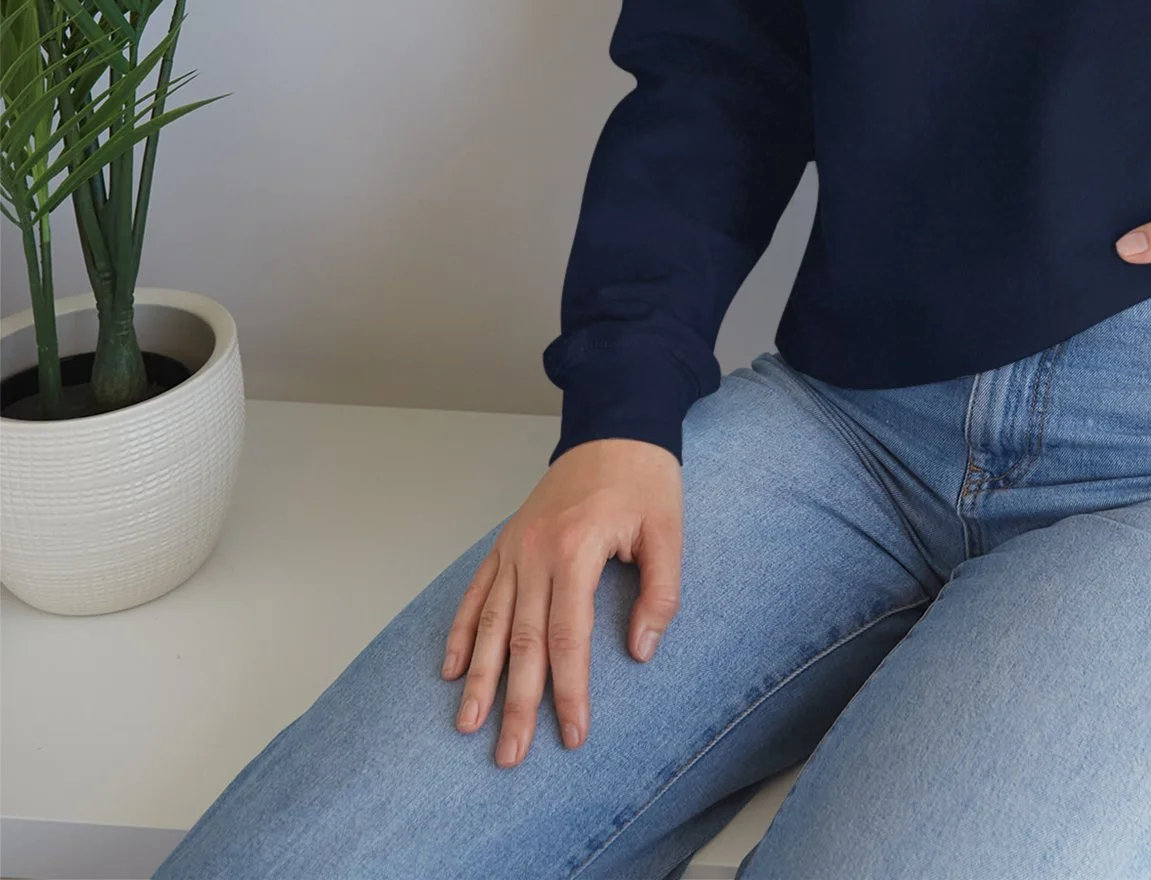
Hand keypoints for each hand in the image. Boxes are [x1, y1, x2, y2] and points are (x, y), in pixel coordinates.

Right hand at [442, 436, 681, 766]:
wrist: (616, 425)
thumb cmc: (645, 478)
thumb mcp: (668, 532)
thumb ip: (660, 593)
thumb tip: (640, 651)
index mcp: (576, 550)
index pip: (568, 637)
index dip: (569, 691)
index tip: (572, 734)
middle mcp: (536, 552)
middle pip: (521, 641)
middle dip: (515, 702)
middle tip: (509, 755)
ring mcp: (515, 546)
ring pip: (489, 622)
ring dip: (478, 677)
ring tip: (467, 725)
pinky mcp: (507, 541)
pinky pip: (476, 591)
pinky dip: (460, 631)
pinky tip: (452, 668)